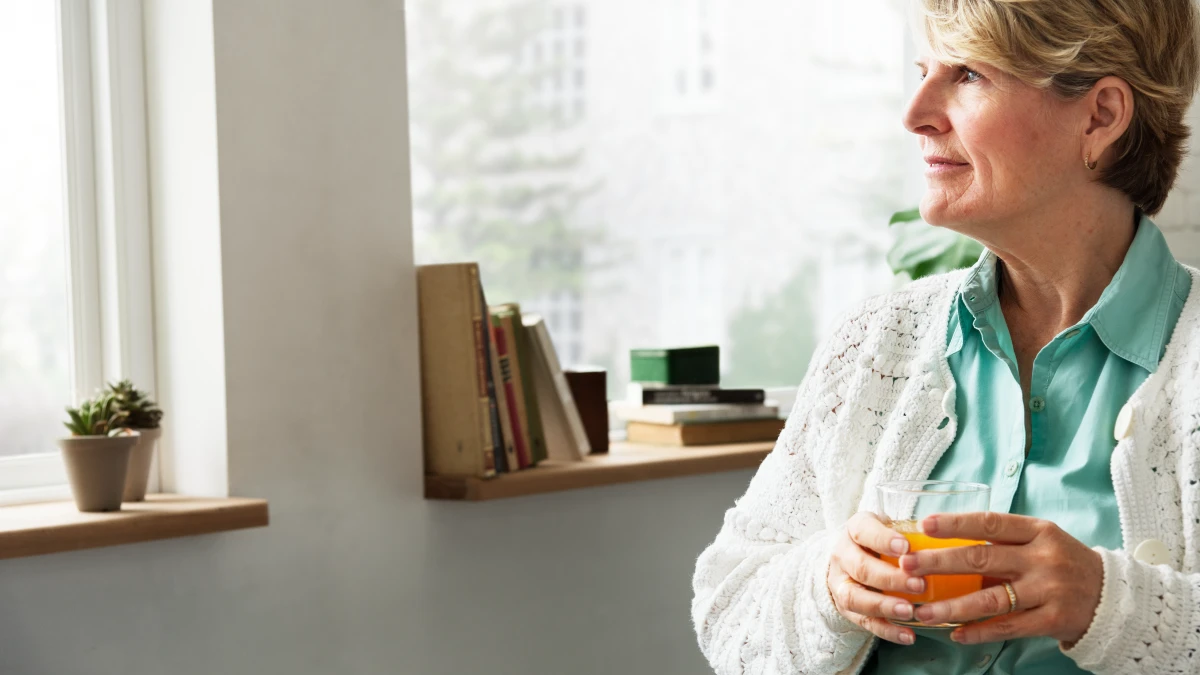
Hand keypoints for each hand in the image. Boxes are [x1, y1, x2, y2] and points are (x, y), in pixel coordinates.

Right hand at [827, 512, 926, 644]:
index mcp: (854, 530)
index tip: (906, 547)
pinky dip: (887, 631)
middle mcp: (842, 556)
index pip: (864, 532)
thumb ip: (908, 532)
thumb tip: (944, 536)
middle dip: (890, 578)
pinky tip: (908, 636)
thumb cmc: (880, 540)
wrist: (850, 557)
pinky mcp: (846, 608)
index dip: (884, 540)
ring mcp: (840, 584)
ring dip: (884, 606)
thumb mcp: (888, 526)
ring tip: (909, 612)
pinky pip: (864, 622)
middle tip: (919, 585)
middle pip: (862, 568)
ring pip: (856, 598)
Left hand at [898, 512, 1102, 645]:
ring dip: (951, 606)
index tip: (924, 525)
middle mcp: (1043, 558)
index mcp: (1038, 531)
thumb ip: (1004, 541)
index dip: (956, 523)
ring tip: (921, 610)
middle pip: (983, 559)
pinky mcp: (1053, 620)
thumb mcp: (1041, 540)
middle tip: (907, 567)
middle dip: (940, 563)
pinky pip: (1008, 627)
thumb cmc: (1063, 562)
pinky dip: (979, 630)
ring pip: (991, 599)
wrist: (1112, 597)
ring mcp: (1049, 590)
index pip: (991, 523)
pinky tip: (955, 632)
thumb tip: (946, 540)